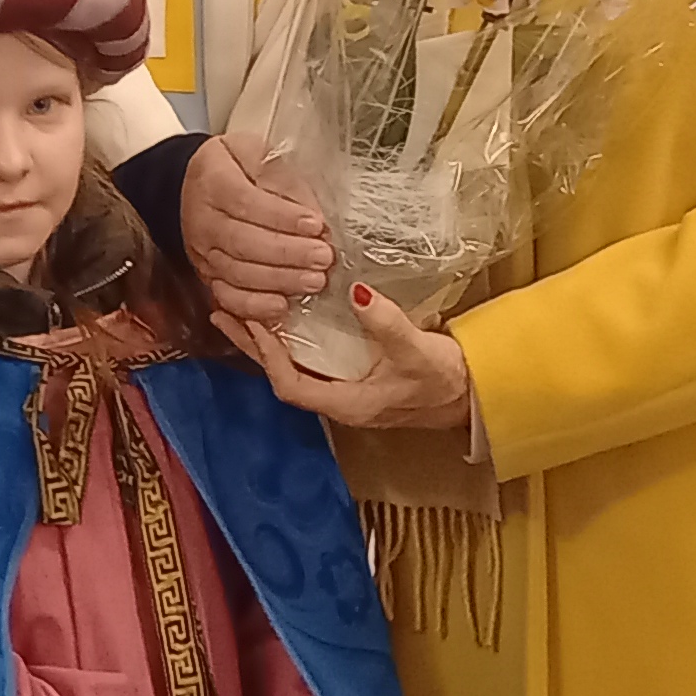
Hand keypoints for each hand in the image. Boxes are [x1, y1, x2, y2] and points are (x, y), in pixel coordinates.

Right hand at [181, 137, 331, 324]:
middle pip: (243, 242)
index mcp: (213, 182)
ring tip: (314, 280)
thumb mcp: (256, 152)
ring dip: (279, 281)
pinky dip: (254, 307)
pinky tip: (282, 306)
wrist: (192, 182)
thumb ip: (284, 178)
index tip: (316, 224)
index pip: (246, 202)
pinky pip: (227, 297)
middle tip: (323, 257)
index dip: (282, 217)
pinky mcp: (207, 275)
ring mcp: (203, 252)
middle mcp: (203, 220)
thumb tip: (315, 215)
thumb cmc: (234, 164)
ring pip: (238, 274)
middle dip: (287, 253)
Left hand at [232, 284, 475, 434]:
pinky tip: (284, 319)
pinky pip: (311, 362)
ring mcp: (345, 391)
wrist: (473, 395)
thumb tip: (355, 292)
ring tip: (242, 310)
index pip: (290, 385)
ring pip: (293, 368)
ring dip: (267, 342)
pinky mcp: (354, 379)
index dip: (267, 355)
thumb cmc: (444, 379)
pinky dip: (291, 341)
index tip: (252, 320)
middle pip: (281, 377)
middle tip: (222, 310)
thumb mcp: (416, 349)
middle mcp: (339, 402)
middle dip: (252, 346)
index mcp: (347, 403)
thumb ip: (385, 322)